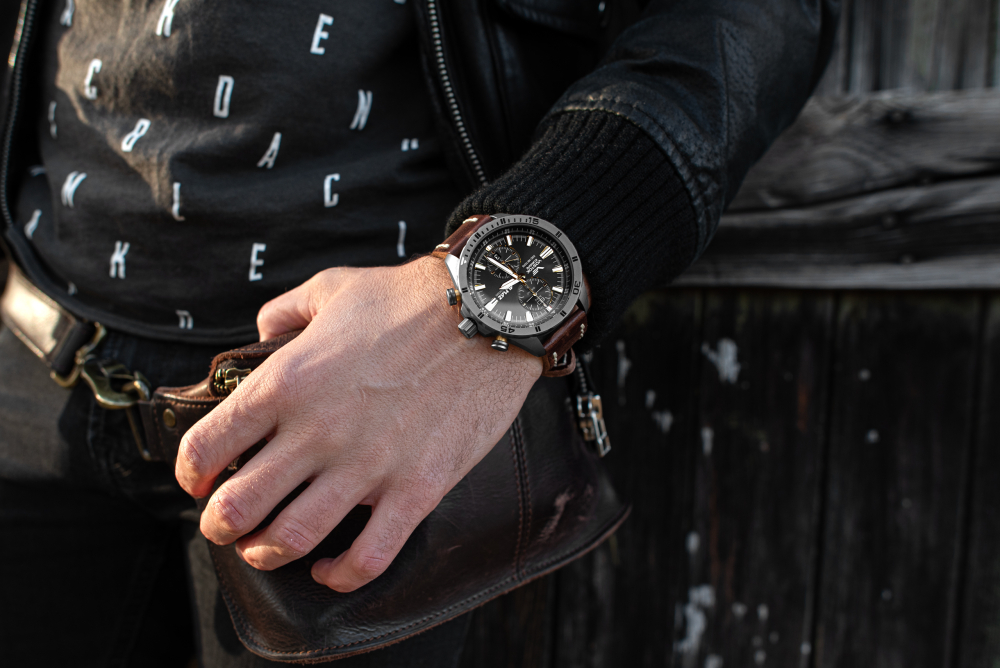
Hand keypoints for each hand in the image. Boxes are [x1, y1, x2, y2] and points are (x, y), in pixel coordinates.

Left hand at [175, 257, 541, 591]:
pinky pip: (369, 555)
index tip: (200, 481)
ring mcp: (368, 465)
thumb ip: (284, 311)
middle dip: (220, 525)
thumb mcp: (332, 287)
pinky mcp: (416, 488)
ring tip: (267, 549)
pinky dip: (341, 575)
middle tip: (225, 525)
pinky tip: (331, 569)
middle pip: (238, 506)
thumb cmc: (410, 298)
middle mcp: (318, 430)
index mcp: (287, 381)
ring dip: (267, 553)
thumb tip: (262, 331)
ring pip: (291, 538)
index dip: (191, 474)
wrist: (487, 313)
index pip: (207, 446)